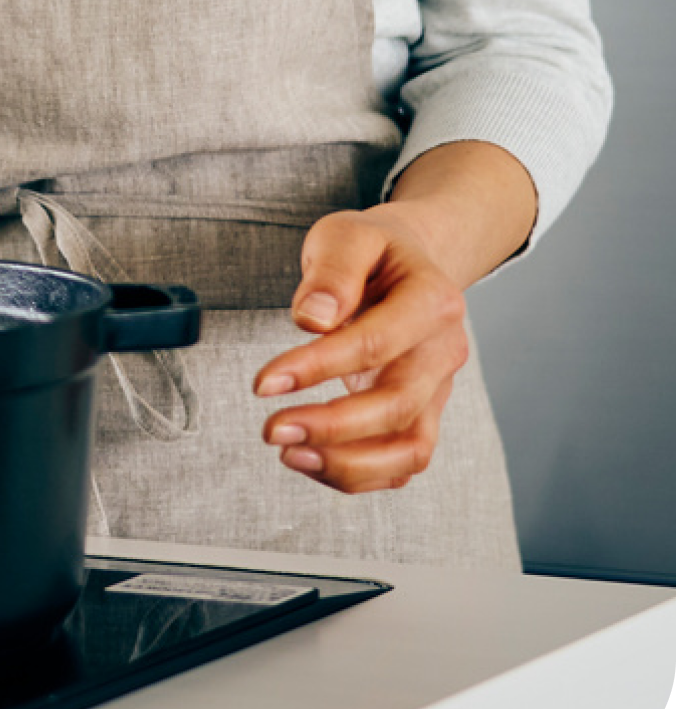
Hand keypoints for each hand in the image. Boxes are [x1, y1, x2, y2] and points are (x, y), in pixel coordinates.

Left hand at [252, 206, 470, 494]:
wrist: (410, 263)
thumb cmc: (373, 251)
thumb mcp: (348, 235)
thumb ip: (332, 271)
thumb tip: (313, 321)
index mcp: (432, 301)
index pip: (376, 344)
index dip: (318, 368)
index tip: (263, 383)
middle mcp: (443, 351)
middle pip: (398, 406)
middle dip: (332, 427)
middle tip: (270, 430)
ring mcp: (438, 389)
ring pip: (411, 450)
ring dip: (349, 465)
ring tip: (289, 454)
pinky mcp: (423, 415)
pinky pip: (402, 461)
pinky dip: (358, 473)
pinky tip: (309, 459)